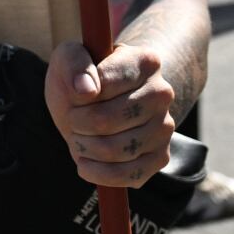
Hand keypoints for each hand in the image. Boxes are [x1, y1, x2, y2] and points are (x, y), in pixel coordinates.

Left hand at [43, 41, 178, 189]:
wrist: (98, 102)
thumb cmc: (82, 77)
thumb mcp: (68, 58)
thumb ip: (74, 64)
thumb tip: (86, 90)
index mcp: (144, 61)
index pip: (107, 82)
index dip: (80, 93)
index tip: (74, 92)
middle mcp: (162, 93)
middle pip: (107, 120)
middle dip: (77, 123)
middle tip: (72, 118)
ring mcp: (165, 127)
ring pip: (116, 150)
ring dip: (84, 147)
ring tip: (79, 137)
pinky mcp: (161, 157)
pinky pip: (128, 175)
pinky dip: (98, 173)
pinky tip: (86, 162)